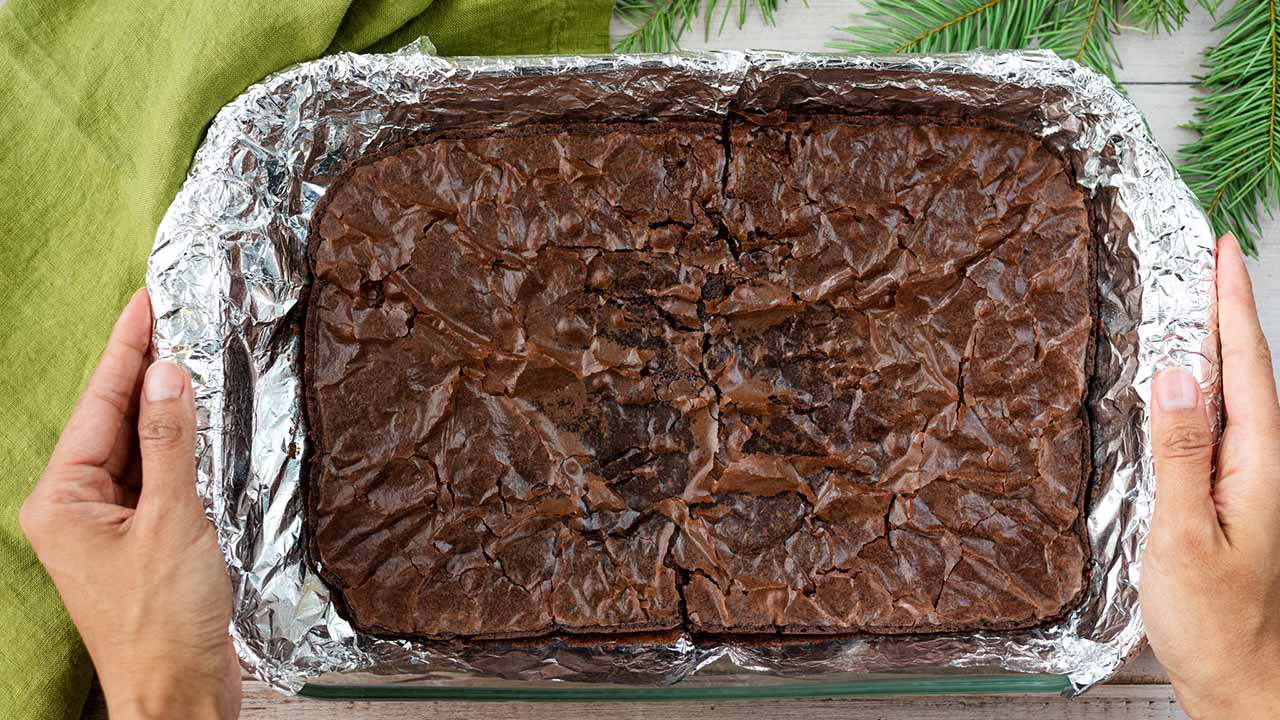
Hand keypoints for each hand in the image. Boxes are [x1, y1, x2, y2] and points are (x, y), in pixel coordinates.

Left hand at [19, 289, 239, 719]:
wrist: (179, 695)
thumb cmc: (164, 621)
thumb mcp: (171, 521)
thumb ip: (169, 443)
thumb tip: (165, 374)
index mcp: (61, 500)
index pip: (97, 406)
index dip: (125, 350)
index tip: (145, 301)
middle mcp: (76, 508)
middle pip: (114, 422)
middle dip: (147, 373)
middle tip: (176, 316)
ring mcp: (107, 527)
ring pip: (139, 450)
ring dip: (169, 411)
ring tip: (196, 356)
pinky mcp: (141, 544)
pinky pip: (159, 480)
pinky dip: (182, 451)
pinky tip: (205, 425)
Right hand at [1142, 234, 1279, 717]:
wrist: (1245, 683)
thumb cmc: (1218, 623)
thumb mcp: (1187, 537)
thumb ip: (1181, 455)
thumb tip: (1176, 375)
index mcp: (1259, 464)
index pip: (1247, 364)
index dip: (1233, 303)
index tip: (1225, 249)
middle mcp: (1262, 465)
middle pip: (1248, 369)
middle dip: (1229, 308)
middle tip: (1207, 257)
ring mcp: (1249, 482)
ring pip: (1235, 395)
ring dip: (1217, 344)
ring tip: (1194, 302)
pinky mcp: (1231, 500)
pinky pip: (1218, 426)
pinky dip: (1203, 390)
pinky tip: (1182, 388)